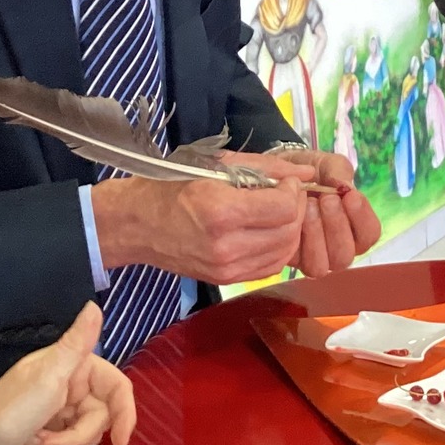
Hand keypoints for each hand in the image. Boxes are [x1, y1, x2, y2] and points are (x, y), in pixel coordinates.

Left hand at [0, 304, 135, 444]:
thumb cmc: (10, 411)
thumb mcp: (49, 377)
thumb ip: (76, 343)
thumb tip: (93, 305)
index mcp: (72, 366)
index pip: (116, 385)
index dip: (124, 412)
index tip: (121, 441)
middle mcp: (70, 385)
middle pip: (103, 414)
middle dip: (80, 434)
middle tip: (52, 440)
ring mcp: (60, 411)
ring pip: (89, 432)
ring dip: (67, 444)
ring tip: (40, 444)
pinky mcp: (52, 433)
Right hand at [91, 161, 313, 284]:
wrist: (137, 224)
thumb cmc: (171, 186)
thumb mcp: (216, 163)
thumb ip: (264, 166)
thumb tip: (307, 171)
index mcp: (220, 211)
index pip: (284, 207)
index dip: (293, 190)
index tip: (285, 180)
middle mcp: (226, 246)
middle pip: (289, 231)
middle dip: (296, 208)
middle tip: (285, 193)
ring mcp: (227, 268)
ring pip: (285, 252)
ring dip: (290, 229)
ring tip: (276, 211)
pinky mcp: (227, 280)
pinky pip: (270, 267)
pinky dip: (278, 247)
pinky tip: (266, 231)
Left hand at [261, 148, 382, 276]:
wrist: (278, 174)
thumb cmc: (310, 171)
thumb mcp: (328, 164)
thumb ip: (339, 172)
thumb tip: (345, 186)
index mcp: (355, 228)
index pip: (370, 234)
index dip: (363, 217)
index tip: (350, 195)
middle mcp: (337, 248)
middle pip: (346, 254)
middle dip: (337, 225)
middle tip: (327, 198)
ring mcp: (314, 256)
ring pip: (324, 264)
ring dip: (317, 233)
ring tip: (309, 205)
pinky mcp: (292, 259)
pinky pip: (300, 261)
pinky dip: (298, 238)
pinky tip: (295, 215)